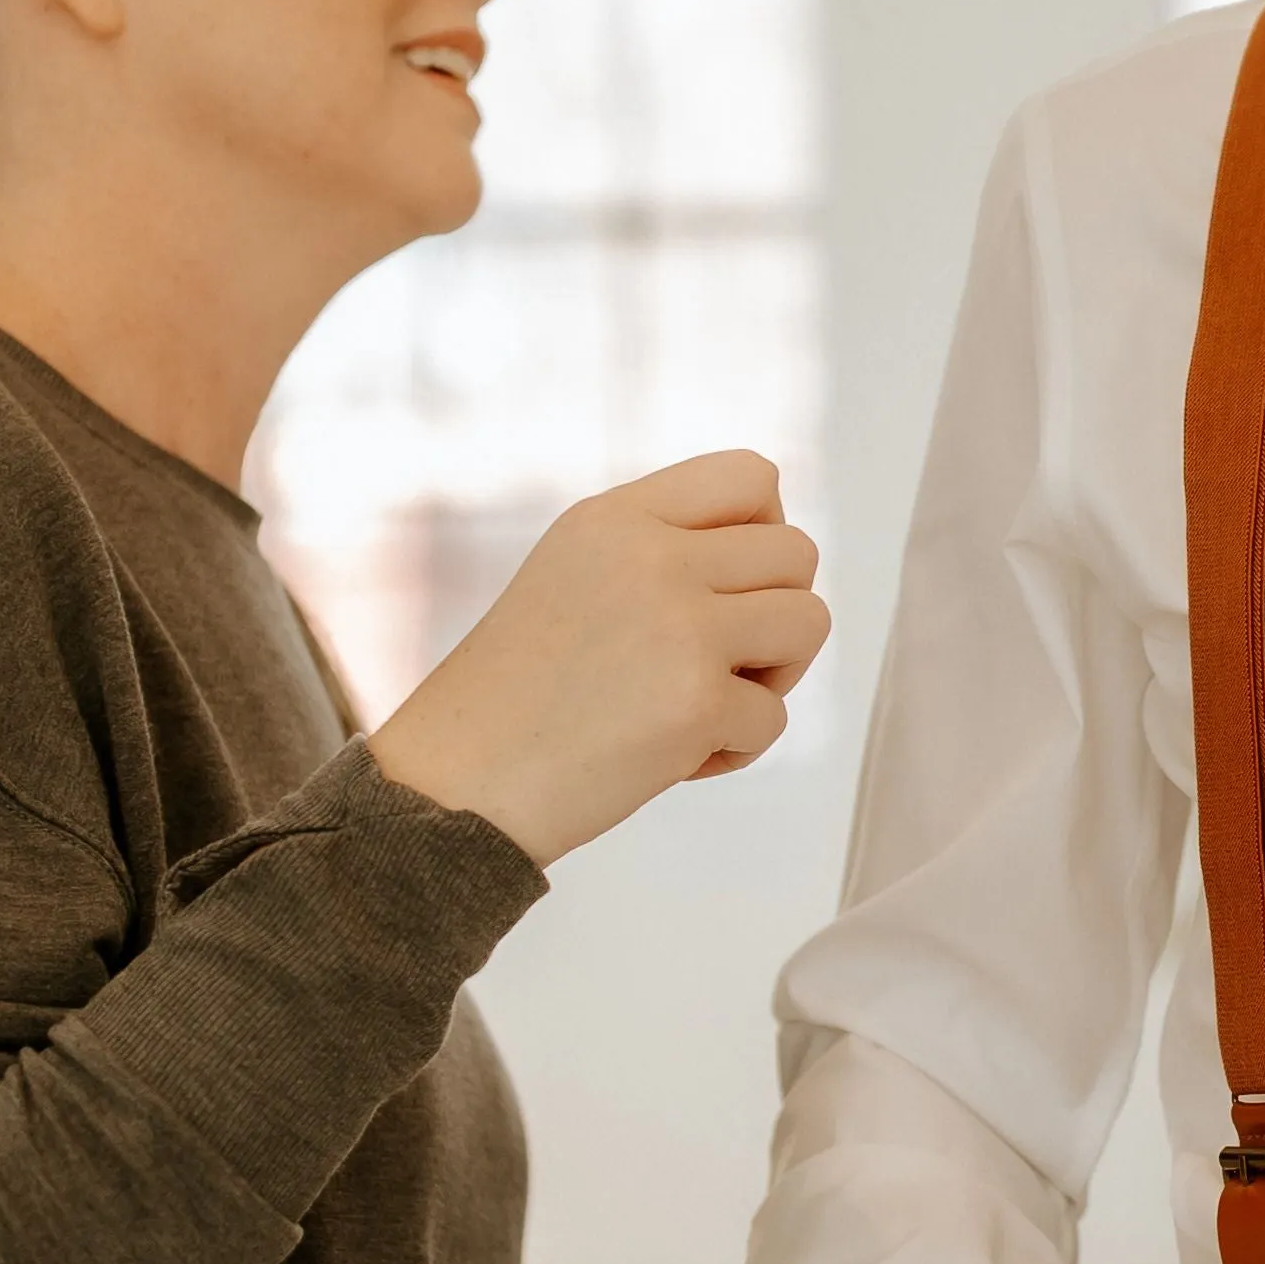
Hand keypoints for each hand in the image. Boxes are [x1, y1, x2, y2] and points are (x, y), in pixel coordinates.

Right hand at [368, 452, 829, 861]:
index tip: (729, 585)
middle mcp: (652, 556)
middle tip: (717, 662)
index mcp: (616, 518)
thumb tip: (776, 551)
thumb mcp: (575, 575)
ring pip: (809, 623)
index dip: (765, 532)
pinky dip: (735, 748)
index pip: (752, 476)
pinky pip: (775, 718)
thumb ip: (661, 550)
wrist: (454, 786)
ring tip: (705, 703)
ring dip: (774, 674)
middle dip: (775, 613)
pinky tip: (671, 759)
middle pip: (798, 553)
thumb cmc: (517, 697)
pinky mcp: (696, 701)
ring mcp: (679, 626)